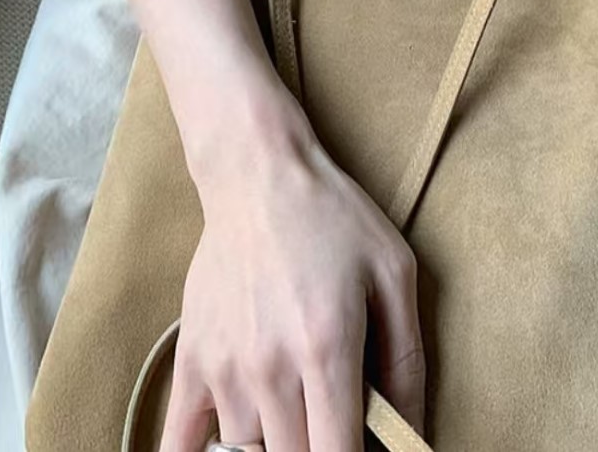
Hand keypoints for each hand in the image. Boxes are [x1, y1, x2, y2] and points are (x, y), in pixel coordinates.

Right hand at [160, 74, 425, 451]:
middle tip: (334, 424)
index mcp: (328, 349)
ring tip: (296, 415)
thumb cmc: (333, 216)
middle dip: (319, 451)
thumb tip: (416, 432)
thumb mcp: (393, 272)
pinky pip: (180, 441)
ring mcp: (225, 367)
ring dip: (275, 447)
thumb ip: (408, 360)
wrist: (257, 173)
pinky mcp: (192, 359)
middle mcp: (271, 368)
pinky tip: (230, 448)